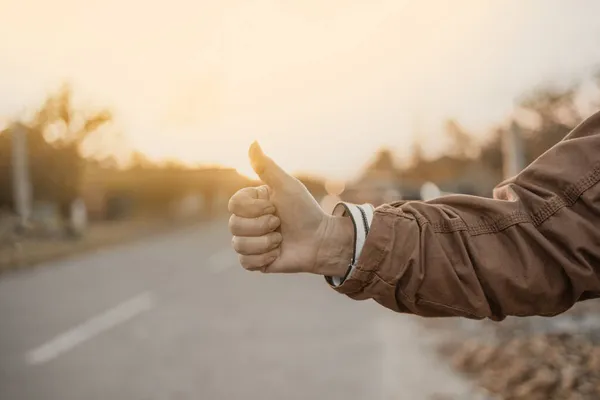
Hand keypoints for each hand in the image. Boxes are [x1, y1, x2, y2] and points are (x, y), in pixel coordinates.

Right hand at [228, 142, 353, 274]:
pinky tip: (277, 253)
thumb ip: (267, 166)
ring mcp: (250, 242)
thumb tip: (253, 142)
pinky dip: (264, 257)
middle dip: (262, 226)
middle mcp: (247, 222)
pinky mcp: (255, 262)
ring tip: (280, 239)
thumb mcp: (286, 185)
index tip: (275, 206)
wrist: (320, 240)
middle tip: (280, 224)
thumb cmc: (305, 211)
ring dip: (265, 242)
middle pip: (234, 226)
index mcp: (251, 203)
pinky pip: (245, 262)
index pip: (233, 205)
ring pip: (239, 245)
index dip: (255, 209)